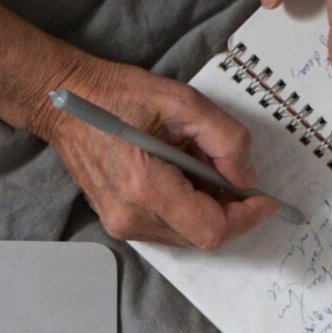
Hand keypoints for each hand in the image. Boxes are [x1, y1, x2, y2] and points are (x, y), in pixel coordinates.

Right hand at [39, 53, 278, 251]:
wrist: (65, 103)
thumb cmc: (115, 96)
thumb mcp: (182, 102)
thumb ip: (226, 140)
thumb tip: (247, 177)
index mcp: (146, 188)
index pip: (212, 230)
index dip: (247, 218)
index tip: (266, 201)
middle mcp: (131, 216)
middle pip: (202, 235)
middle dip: (227, 207)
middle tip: (227, 169)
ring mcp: (121, 224)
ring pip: (187, 234)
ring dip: (206, 206)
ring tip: (195, 165)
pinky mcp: (117, 222)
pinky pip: (167, 227)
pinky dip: (186, 206)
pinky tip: (178, 173)